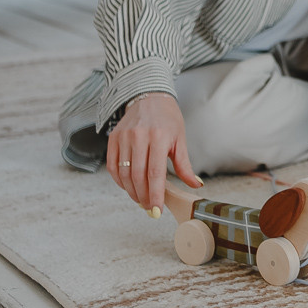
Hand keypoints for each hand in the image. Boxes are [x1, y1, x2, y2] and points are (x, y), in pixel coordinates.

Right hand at [106, 92, 201, 214]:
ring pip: (124, 173)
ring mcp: (124, 137)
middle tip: (150, 208)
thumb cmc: (168, 119)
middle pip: (138, 176)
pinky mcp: (113, 138)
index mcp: (159, 137)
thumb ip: (184, 165)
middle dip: (144, 197)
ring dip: (131, 191)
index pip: (155, 173)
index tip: (157, 210)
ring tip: (141, 199)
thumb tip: (196, 185)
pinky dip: (119, 181)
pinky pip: (112, 166)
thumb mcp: (180, 139)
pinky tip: (128, 187)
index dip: (156, 194)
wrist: (149, 97)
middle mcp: (139, 137)